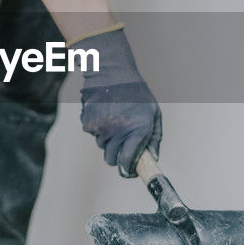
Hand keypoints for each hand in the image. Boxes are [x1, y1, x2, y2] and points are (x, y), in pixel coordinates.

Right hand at [77, 27, 161, 177]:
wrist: (112, 74)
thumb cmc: (137, 95)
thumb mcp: (154, 114)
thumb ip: (154, 138)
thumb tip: (152, 159)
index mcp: (138, 130)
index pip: (127, 162)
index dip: (128, 170)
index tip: (129, 170)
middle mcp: (118, 132)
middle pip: (111, 160)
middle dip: (117, 157)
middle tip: (123, 145)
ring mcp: (102, 128)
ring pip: (102, 146)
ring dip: (109, 140)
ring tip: (116, 121)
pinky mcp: (89, 123)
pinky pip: (94, 135)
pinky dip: (99, 129)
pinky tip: (106, 114)